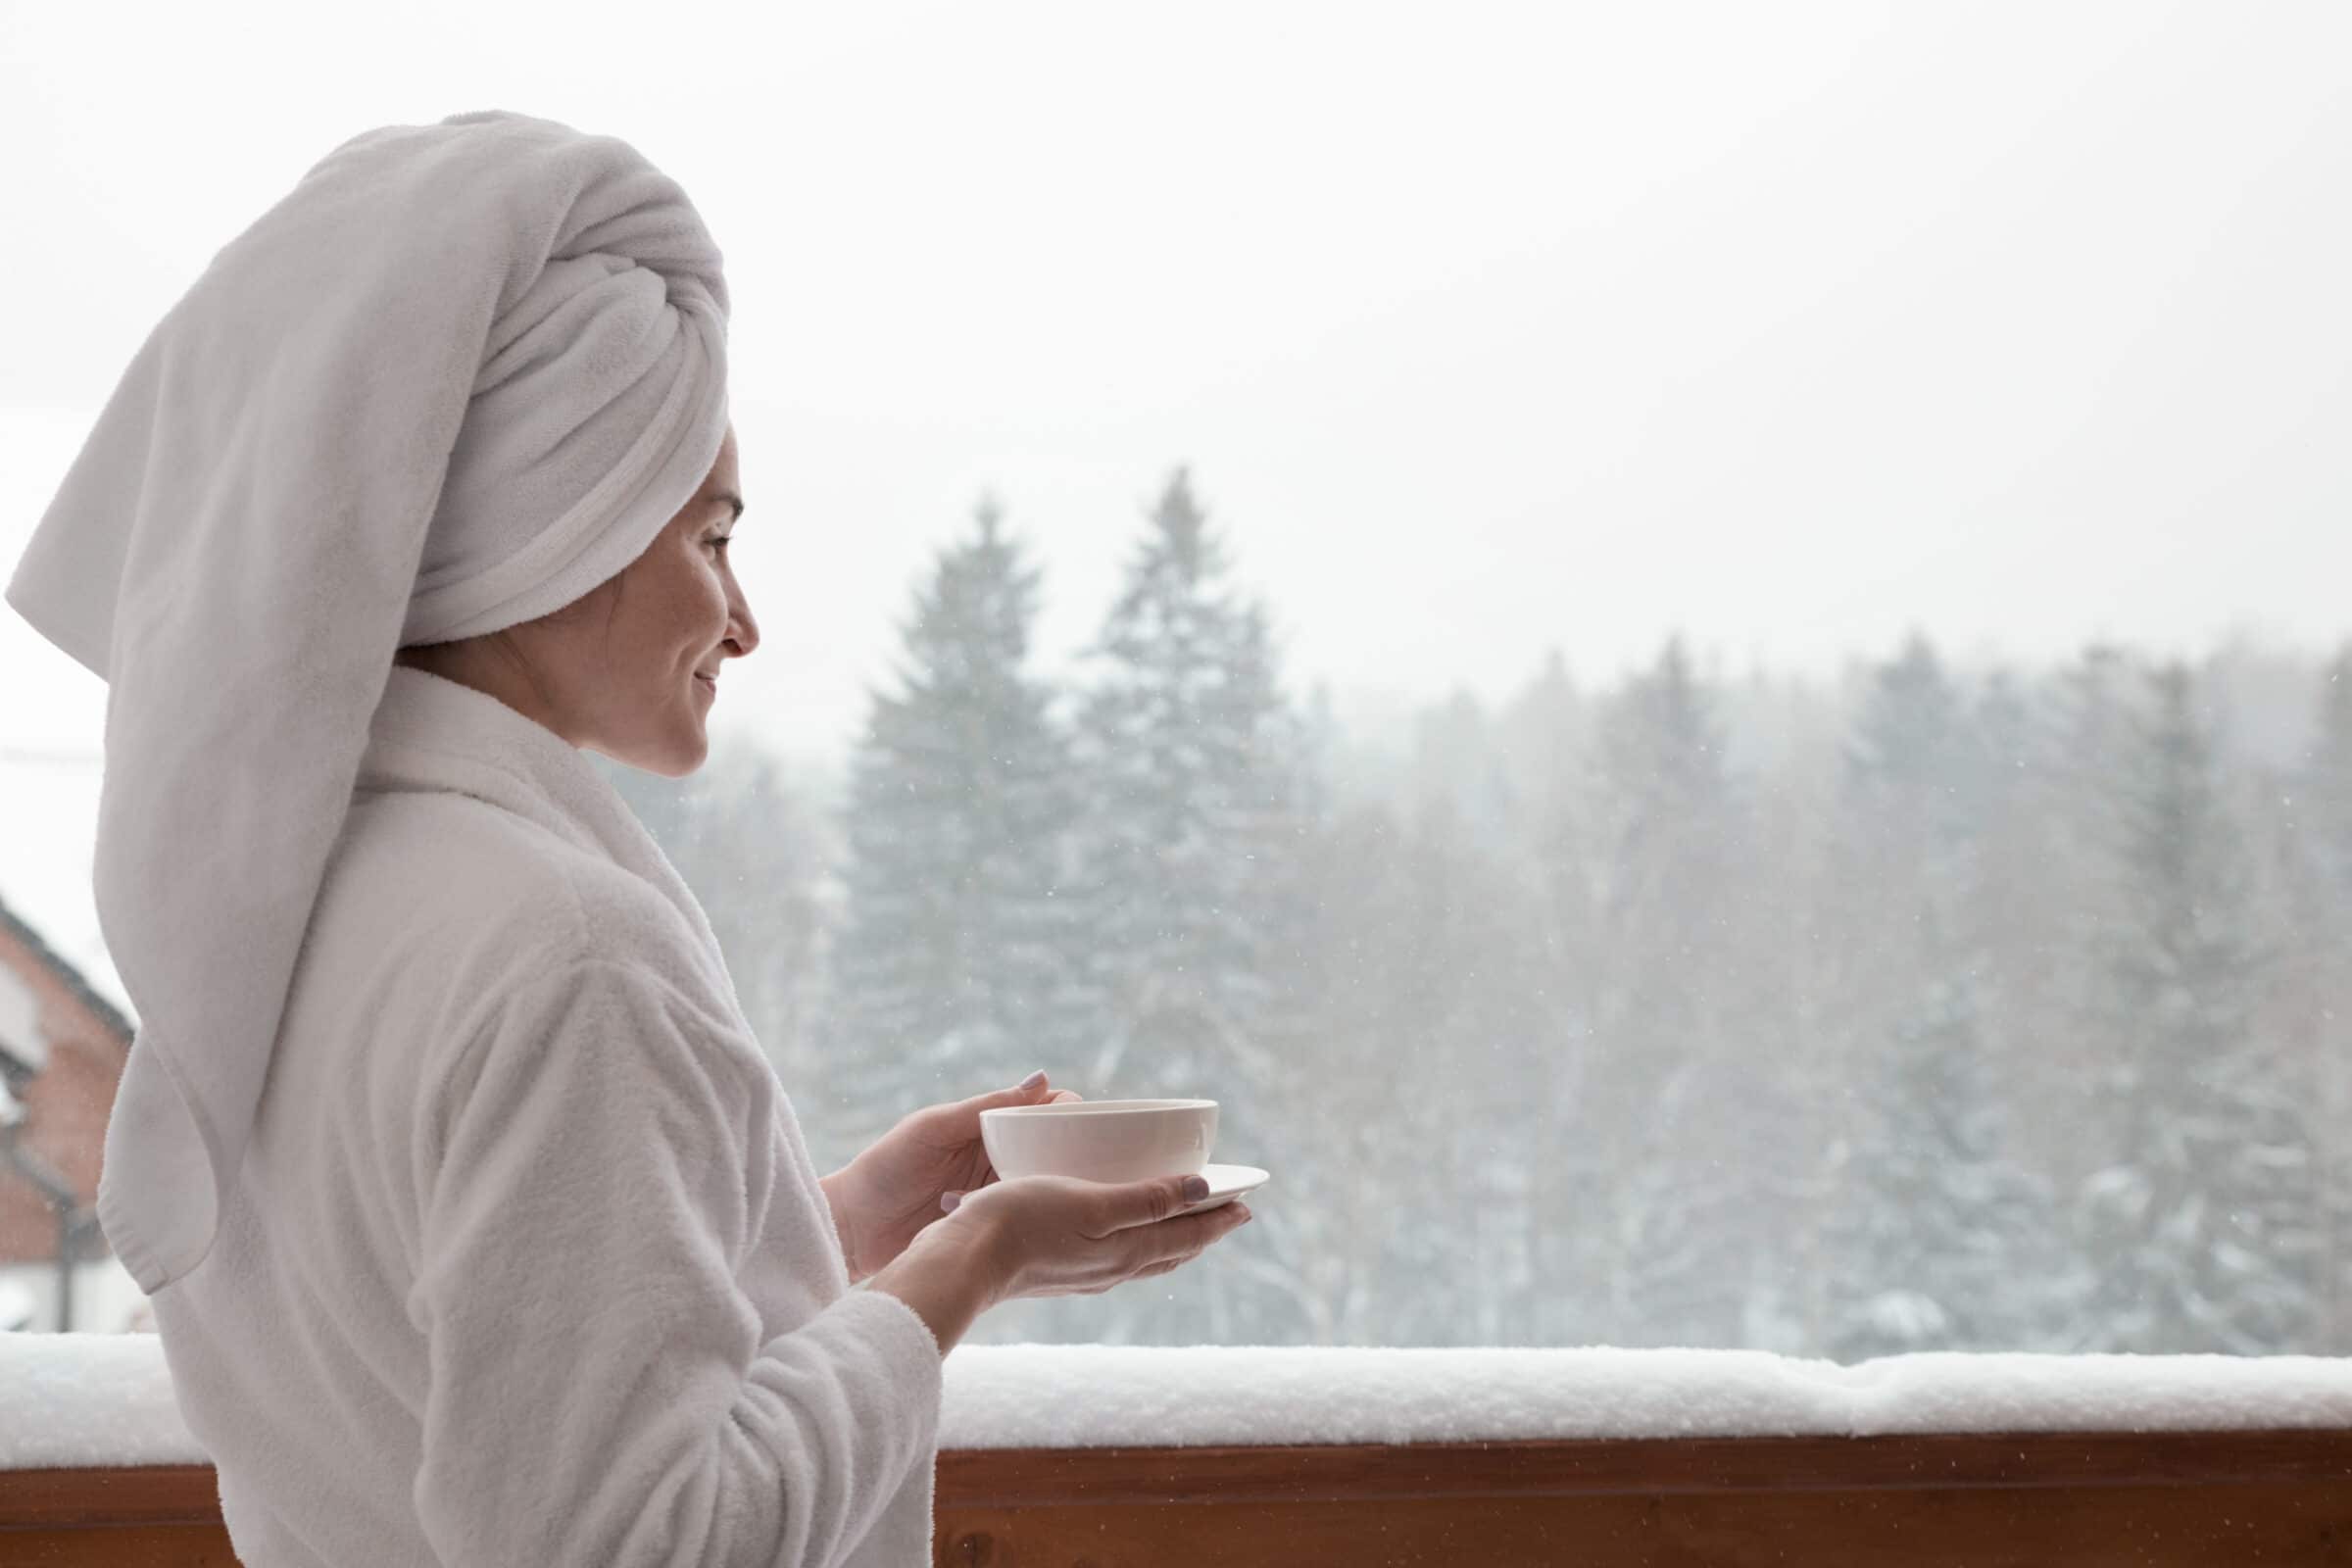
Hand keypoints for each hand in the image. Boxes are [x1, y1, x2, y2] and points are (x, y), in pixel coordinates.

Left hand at [825, 1072, 1081, 1281]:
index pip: (1042, 1112)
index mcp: (985, 1127)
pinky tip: (1059, 1225)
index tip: (1093, 1126)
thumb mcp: (934, 1129)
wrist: (852, 1229)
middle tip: (1100, 1167)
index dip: (1072, 1115)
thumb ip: (985, 1107)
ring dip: (1062, 1188)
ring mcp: (994, 1194)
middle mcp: (995, 1158)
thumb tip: (1043, 1078)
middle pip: (1052, 1150)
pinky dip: (1040, 1217)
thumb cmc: (885, 1169)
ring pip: (1043, 1185)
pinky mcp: (989, 1226)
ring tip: (1084, 1196)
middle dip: (1078, 1155)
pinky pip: (1024, 1218)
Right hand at [942, 1172, 1254, 1309]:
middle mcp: (1111, 1269)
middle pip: (1172, 1251)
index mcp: (1126, 1252)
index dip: (1220, 1219)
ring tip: (1183, 1220)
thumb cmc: (1023, 1222)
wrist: (963, 1261)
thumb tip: (1201, 1192)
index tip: (1247, 1204)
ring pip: (1144, 1256)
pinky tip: (1119, 1231)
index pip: (1188, 1237)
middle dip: (1202, 1229)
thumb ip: (1146, 1199)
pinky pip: (1116, 1256)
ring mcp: (1084, 1274)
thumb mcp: (1091, 1204)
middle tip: (1226, 1211)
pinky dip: (1137, 1240)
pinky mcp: (1058, 1272)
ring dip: (1171, 1237)